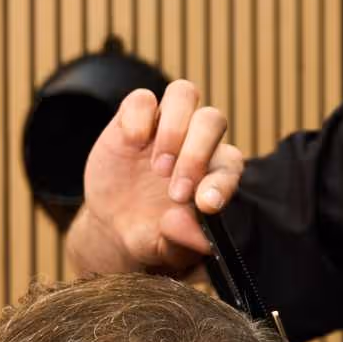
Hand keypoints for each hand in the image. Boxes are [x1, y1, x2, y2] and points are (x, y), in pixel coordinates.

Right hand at [76, 79, 245, 275]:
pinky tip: (132, 143)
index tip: (205, 205)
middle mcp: (195, 142)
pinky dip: (139, 116)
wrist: (112, 224)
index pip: (230, 164)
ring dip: (174, 128)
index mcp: (214, 173)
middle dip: (195, 155)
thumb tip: (201, 238)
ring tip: (158, 167)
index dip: (222, 182)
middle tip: (175, 193)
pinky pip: (142, 98)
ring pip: (184, 93)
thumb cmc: (150, 234)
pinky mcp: (133, 118)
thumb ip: (183, 242)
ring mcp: (165, 126)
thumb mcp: (164, 248)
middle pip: (212, 120)